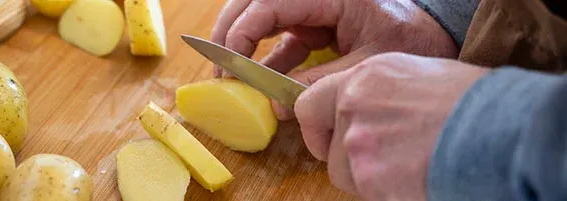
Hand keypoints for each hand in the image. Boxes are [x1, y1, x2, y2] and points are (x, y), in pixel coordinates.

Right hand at [211, 0, 457, 119]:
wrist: (436, 36)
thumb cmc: (413, 39)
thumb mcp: (367, 65)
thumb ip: (321, 82)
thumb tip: (277, 105)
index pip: (271, 3)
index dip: (244, 31)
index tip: (231, 62)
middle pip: (255, 3)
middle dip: (230, 32)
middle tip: (218, 67)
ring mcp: (312, 12)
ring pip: (262, 20)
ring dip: (243, 47)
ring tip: (229, 77)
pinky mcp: (314, 29)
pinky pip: (281, 41)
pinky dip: (267, 62)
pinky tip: (261, 86)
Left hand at [294, 53, 487, 197]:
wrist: (501, 129)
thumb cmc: (473, 102)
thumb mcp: (417, 77)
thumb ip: (378, 95)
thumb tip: (365, 112)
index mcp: (363, 79)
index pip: (308, 106)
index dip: (318, 128)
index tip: (329, 139)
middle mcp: (353, 109)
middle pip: (329, 151)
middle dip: (349, 161)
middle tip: (385, 160)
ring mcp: (359, 146)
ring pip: (347, 178)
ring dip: (372, 180)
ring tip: (411, 168)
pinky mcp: (371, 180)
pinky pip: (369, 195)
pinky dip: (389, 194)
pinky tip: (418, 180)